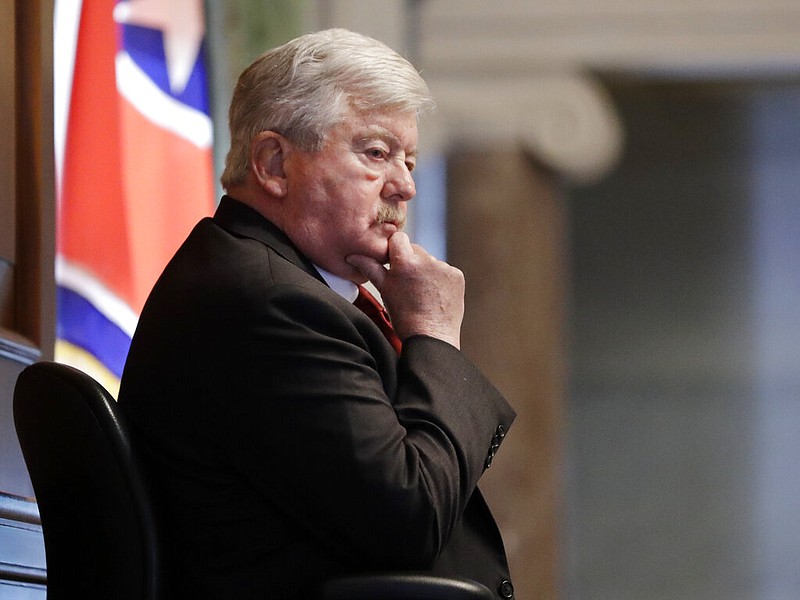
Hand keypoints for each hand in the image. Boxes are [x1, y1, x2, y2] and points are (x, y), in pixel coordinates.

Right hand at [346, 232, 463, 348]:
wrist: (431, 338)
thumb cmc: (405, 317)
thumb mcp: (384, 290)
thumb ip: (370, 268)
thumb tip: (353, 256)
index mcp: (406, 262)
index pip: (399, 238)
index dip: (394, 249)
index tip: (392, 263)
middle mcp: (427, 260)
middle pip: (415, 249)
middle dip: (409, 261)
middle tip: (406, 283)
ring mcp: (445, 268)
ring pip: (430, 260)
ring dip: (425, 270)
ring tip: (421, 292)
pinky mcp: (457, 276)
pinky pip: (445, 270)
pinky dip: (439, 279)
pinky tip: (434, 294)